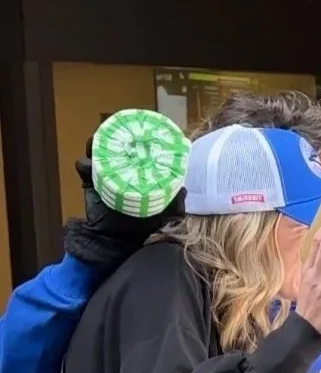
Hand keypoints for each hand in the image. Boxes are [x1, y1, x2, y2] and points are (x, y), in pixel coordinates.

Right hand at [62, 140, 185, 271]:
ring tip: (98, 140)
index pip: (140, 152)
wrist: (115, 242)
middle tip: (117, 130)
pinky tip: (88, 164)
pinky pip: (84, 168)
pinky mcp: (90, 183)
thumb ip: (176, 204)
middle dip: (116, 136)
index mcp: (140, 175)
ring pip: (99, 153)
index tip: (142, 130)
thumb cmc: (142, 228)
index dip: (140, 140)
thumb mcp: (165, 215)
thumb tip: (184, 189)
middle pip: (117, 147)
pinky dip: (84, 164)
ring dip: (97, 144)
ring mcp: (105, 175)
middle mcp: (123, 171)